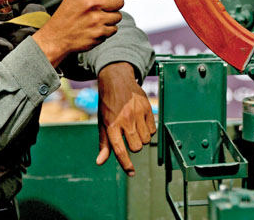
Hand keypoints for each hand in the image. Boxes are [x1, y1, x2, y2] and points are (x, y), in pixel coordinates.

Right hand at [33, 0, 141, 66]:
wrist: (56, 38)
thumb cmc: (65, 16)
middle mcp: (92, 3)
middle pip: (119, 1)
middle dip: (114, 5)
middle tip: (101, 9)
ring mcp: (96, 19)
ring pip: (118, 16)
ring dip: (110, 19)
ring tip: (95, 20)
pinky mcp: (100, 33)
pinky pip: (114, 29)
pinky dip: (107, 30)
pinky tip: (95, 28)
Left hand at [95, 62, 155, 176]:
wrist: (117, 80)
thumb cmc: (108, 104)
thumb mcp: (102, 123)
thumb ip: (104, 144)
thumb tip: (100, 162)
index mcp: (111, 125)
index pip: (120, 150)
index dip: (126, 164)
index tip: (131, 173)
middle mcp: (125, 120)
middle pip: (136, 147)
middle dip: (133, 146)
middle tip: (128, 136)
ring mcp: (138, 113)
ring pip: (146, 139)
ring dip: (141, 138)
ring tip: (135, 127)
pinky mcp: (147, 108)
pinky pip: (153, 130)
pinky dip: (148, 130)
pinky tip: (141, 122)